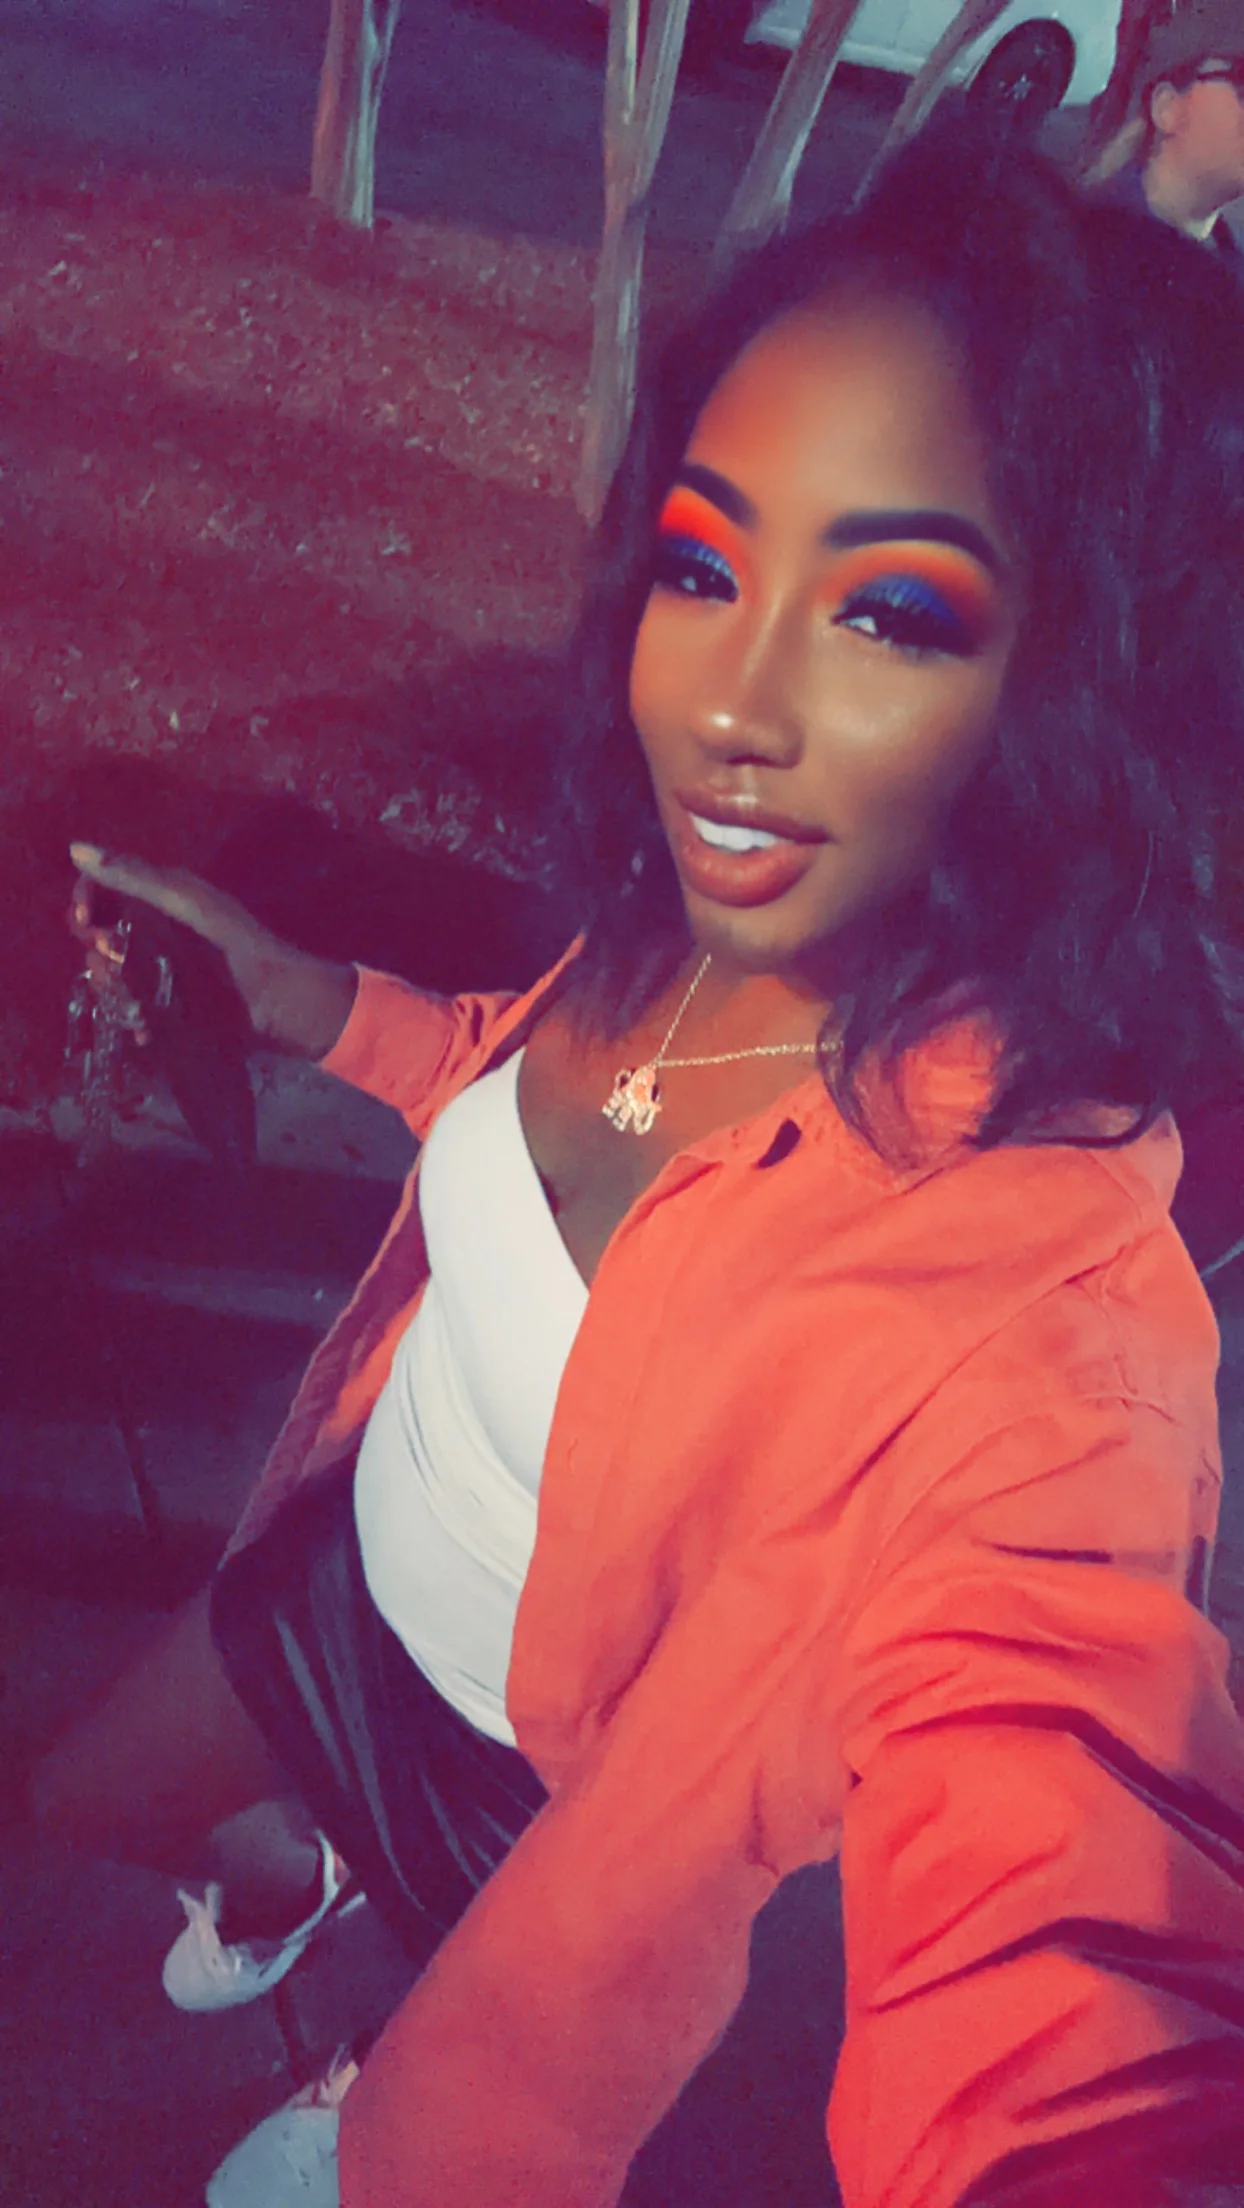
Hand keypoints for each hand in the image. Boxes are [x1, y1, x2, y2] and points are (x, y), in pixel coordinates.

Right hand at [68, 843, 357, 1060]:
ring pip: (107, 974)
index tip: (85, 921)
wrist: (280, 1002)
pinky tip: (145, 1029)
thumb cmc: (237, 944)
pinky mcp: (165, 1005)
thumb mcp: (185, 902)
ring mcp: (157, 969)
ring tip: (138, 998)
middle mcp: (153, 930)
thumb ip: (134, 876)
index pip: (99, 892)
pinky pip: (129, 1009)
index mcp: (157, 898)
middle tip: (116, 959)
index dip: (84, 902)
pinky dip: (131, 1018)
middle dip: (96, 948)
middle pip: (96, 933)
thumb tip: (75, 849)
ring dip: (112, 986)